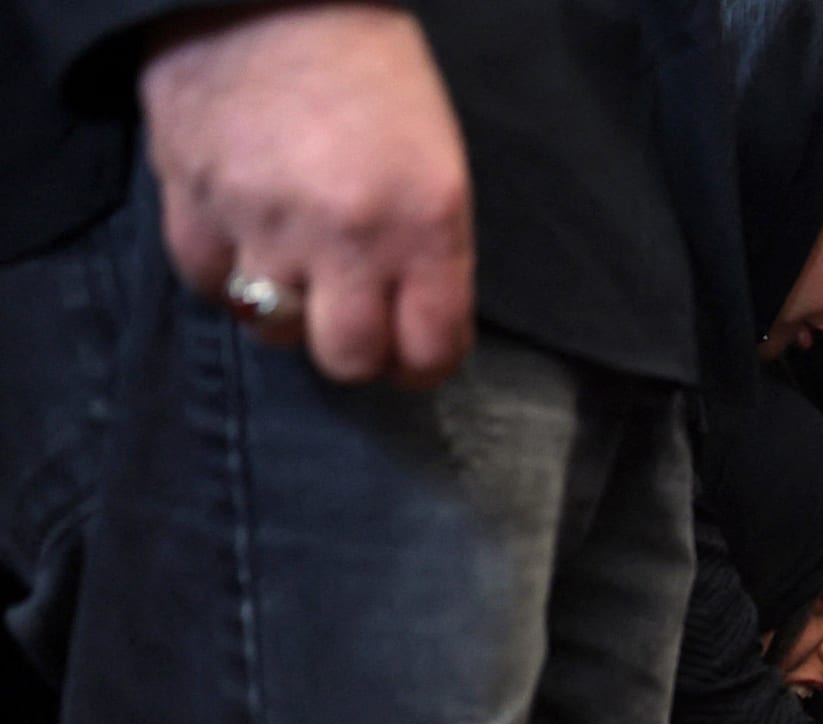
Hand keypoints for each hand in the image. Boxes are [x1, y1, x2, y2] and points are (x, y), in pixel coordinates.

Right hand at [140, 3, 474, 387]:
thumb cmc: (369, 71)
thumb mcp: (438, 161)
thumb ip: (431, 249)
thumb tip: (417, 323)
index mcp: (425, 222)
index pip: (431, 349)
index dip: (423, 363)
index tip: (414, 352)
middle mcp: (347, 234)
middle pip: (350, 358)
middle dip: (357, 349)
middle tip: (354, 320)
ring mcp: (264, 222)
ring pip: (277, 328)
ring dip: (290, 312)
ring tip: (297, 271)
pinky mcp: (194, 202)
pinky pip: (211, 286)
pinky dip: (229, 279)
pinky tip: (246, 247)